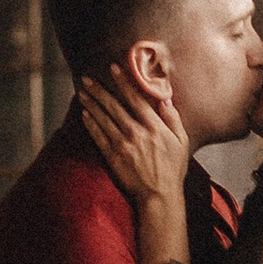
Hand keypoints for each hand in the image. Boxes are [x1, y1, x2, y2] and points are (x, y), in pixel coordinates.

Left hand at [77, 66, 189, 205]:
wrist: (159, 195)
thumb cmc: (173, 169)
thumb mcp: (182, 141)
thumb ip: (173, 118)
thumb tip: (165, 99)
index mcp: (154, 126)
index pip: (135, 98)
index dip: (123, 82)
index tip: (113, 68)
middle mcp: (136, 132)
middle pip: (114, 106)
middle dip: (99, 90)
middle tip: (86, 78)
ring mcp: (123, 144)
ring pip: (103, 118)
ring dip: (91, 103)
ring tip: (81, 92)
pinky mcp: (113, 156)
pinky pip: (98, 136)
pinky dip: (90, 124)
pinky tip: (83, 113)